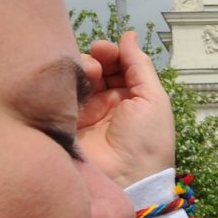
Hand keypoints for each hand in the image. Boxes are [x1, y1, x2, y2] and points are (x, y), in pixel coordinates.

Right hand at [77, 31, 175, 187]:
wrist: (125, 180)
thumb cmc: (147, 142)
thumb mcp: (154, 99)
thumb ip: (140, 66)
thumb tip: (129, 36)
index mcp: (133, 99)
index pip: (120, 67)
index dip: (115, 54)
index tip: (110, 49)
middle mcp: (108, 104)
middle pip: (98, 68)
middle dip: (98, 57)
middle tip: (98, 58)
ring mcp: (86, 112)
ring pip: (79, 78)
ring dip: (84, 68)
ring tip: (90, 72)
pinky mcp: (66, 121)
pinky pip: (63, 94)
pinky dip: (68, 83)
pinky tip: (74, 83)